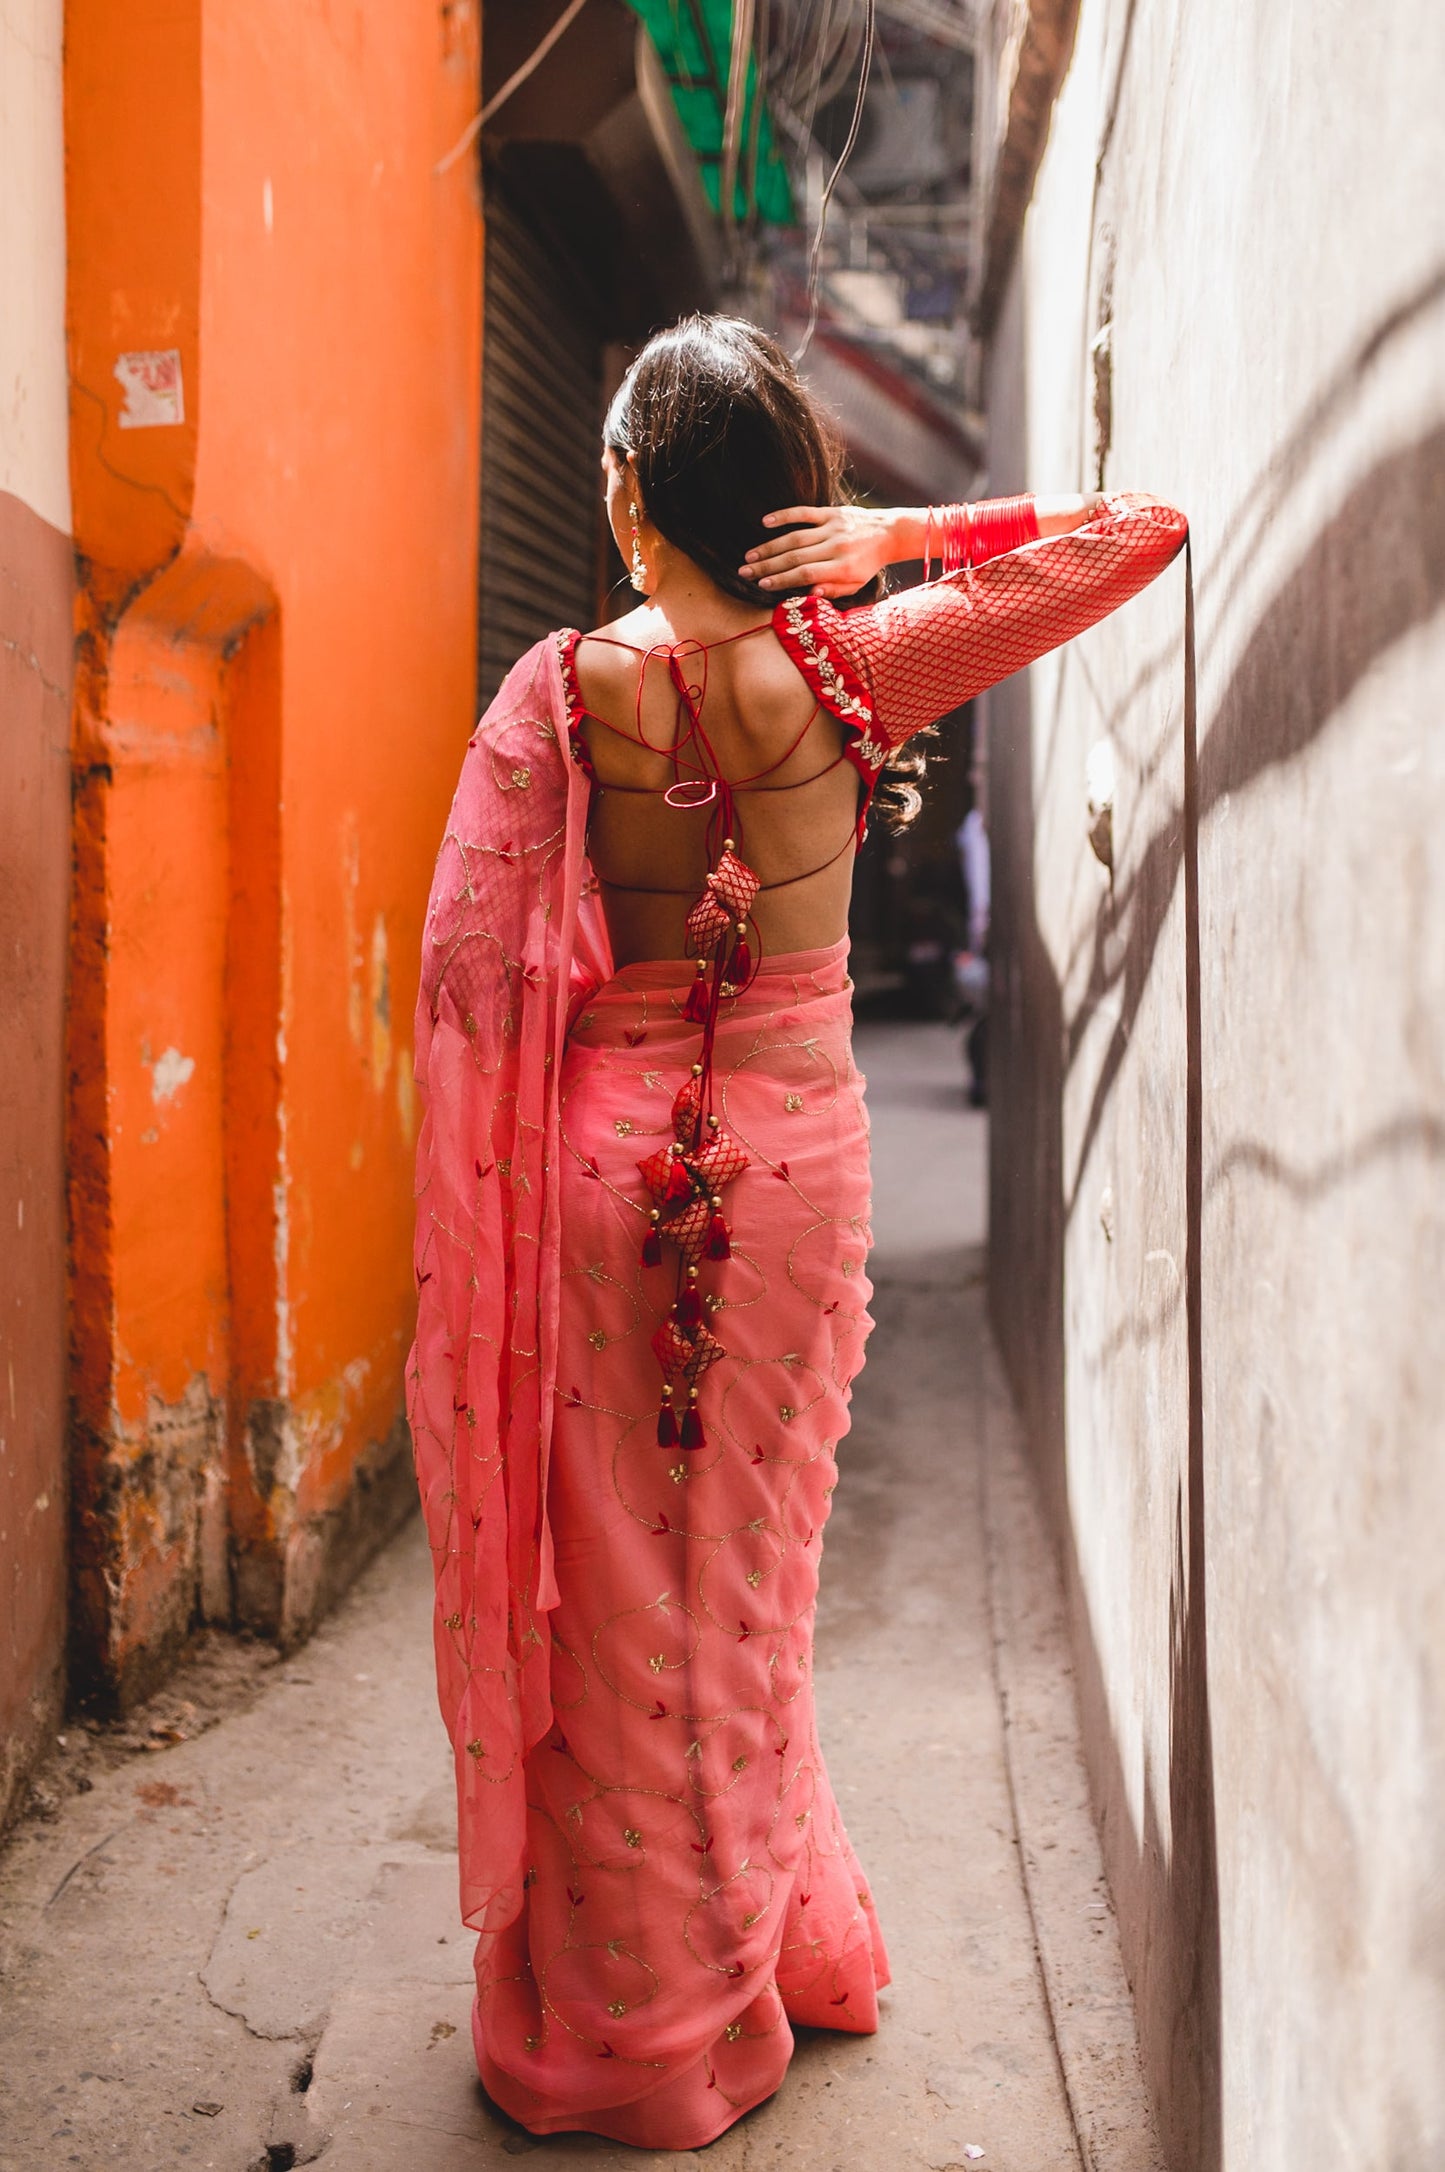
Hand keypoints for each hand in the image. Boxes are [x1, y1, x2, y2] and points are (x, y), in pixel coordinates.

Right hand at [738, 504, 902, 597]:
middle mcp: (836, 547)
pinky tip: (765, 521)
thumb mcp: (856, 585)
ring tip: (750, 556)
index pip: (806, 574)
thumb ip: (834, 591)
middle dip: (767, 566)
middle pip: (795, 557)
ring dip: (770, 546)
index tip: (762, 585)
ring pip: (795, 537)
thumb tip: (809, 593)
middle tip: (745, 572)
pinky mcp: (831, 512)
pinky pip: (804, 512)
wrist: (889, 533)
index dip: (782, 580)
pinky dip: (784, 516)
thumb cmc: (868, 565)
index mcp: (842, 568)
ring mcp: (832, 527)